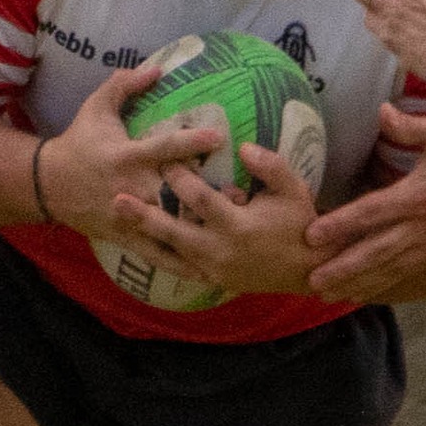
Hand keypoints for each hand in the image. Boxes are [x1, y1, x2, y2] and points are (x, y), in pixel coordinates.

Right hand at [37, 66, 222, 273]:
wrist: (47, 184)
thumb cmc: (78, 141)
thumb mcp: (96, 107)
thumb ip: (125, 85)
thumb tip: (157, 67)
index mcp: (127, 155)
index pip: (164, 148)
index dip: (191, 143)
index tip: (219, 139)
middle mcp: (132, 187)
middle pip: (173, 194)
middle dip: (204, 197)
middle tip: (239, 197)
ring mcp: (129, 215)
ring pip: (167, 228)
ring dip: (198, 233)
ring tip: (230, 237)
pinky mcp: (125, 236)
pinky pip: (155, 253)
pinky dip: (179, 264)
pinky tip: (205, 272)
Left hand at [110, 143, 320, 296]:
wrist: (307, 270)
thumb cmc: (300, 224)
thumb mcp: (293, 190)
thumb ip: (270, 166)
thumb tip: (243, 146)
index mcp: (237, 226)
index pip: (200, 199)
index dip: (180, 177)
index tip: (162, 157)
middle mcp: (220, 250)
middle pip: (173, 232)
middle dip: (145, 215)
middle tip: (117, 199)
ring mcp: (214, 268)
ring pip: (171, 251)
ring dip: (145, 235)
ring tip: (119, 219)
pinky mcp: (212, 279)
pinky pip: (180, 266)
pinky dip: (160, 253)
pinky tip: (140, 240)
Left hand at [306, 107, 425, 301]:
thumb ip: (409, 127)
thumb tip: (381, 111)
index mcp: (419, 194)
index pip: (372, 212)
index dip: (341, 224)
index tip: (312, 235)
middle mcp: (423, 225)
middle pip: (376, 251)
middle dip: (343, 268)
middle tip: (313, 281)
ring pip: (390, 268)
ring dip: (358, 283)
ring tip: (329, 294)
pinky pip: (408, 272)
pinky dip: (383, 285)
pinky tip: (363, 293)